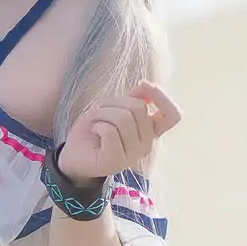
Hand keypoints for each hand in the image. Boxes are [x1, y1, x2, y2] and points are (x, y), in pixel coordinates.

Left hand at [57, 81, 180, 183]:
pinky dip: (97, 126)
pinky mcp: (115, 161)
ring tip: (96, 123)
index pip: (173, 115)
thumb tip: (147, 85)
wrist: (73, 156)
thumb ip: (133, 99)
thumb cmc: (94, 132)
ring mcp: (132, 155)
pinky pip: (110, 131)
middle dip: (114, 102)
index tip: (143, 84)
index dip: (161, 97)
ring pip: (123, 118)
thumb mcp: (113, 109)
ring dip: (102, 114)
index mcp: (150, 132)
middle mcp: (146, 145)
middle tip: (101, 113)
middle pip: (139, 108)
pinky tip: (94, 133)